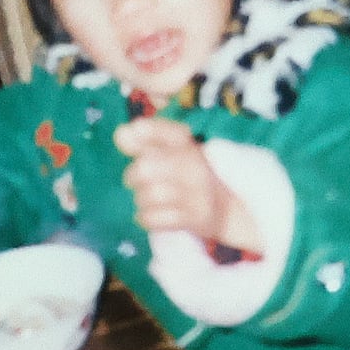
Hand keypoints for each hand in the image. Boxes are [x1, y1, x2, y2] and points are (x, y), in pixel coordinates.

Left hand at [116, 117, 260, 252]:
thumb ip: (145, 141)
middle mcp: (195, 164)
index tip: (132, 134)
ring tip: (148, 200)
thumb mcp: (174, 153)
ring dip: (142, 200)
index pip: (165, 130)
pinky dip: (146, 218)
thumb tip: (120, 133)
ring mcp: (197, 192)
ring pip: (149, 196)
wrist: (229, 208)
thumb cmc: (191, 176)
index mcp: (189, 144)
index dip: (145, 132)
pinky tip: (151, 215)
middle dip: (134, 177)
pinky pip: (155, 219)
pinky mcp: (196, 217)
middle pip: (145, 168)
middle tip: (138, 182)